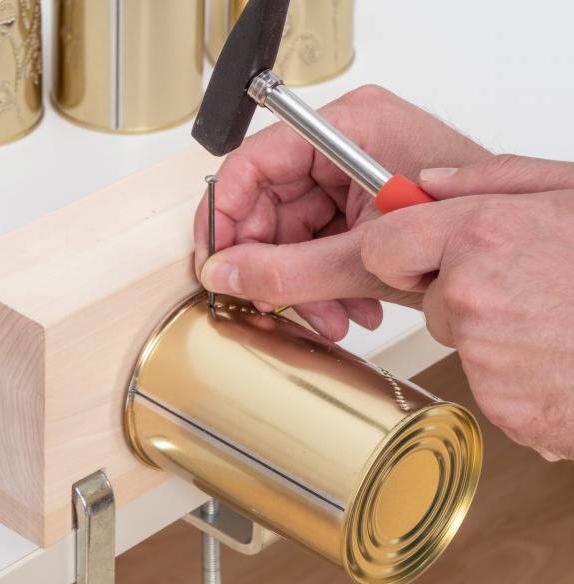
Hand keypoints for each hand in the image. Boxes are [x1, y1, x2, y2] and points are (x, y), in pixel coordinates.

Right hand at [194, 85, 488, 339]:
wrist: (507, 255)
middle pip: (269, 207)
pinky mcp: (359, 207)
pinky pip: (317, 245)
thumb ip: (289, 270)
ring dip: (304, 285)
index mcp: (347, 129)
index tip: (214, 261)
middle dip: (274, 267)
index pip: (253, 163)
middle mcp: (344, 147)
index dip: (225, 216)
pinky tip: (350, 307)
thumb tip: (224, 273)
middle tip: (272, 302)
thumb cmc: (464, 229)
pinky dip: (326, 283)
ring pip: (292, 235)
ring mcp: (351, 178)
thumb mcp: (366, 256)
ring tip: (332, 317)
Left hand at [361, 155, 573, 459]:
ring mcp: (484, 357)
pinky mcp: (502, 405)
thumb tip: (428, 184)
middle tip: (529, 288)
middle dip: (464, 294)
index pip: (382, 246)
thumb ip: (489, 181)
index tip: (420, 254)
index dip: (399, 249)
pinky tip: (559, 357)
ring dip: (494, 334)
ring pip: (461, 341)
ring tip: (555, 322)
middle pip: (431, 299)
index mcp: (482, 237)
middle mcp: (471, 298)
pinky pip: (488, 382)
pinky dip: (515, 376)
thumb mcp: (572, 193)